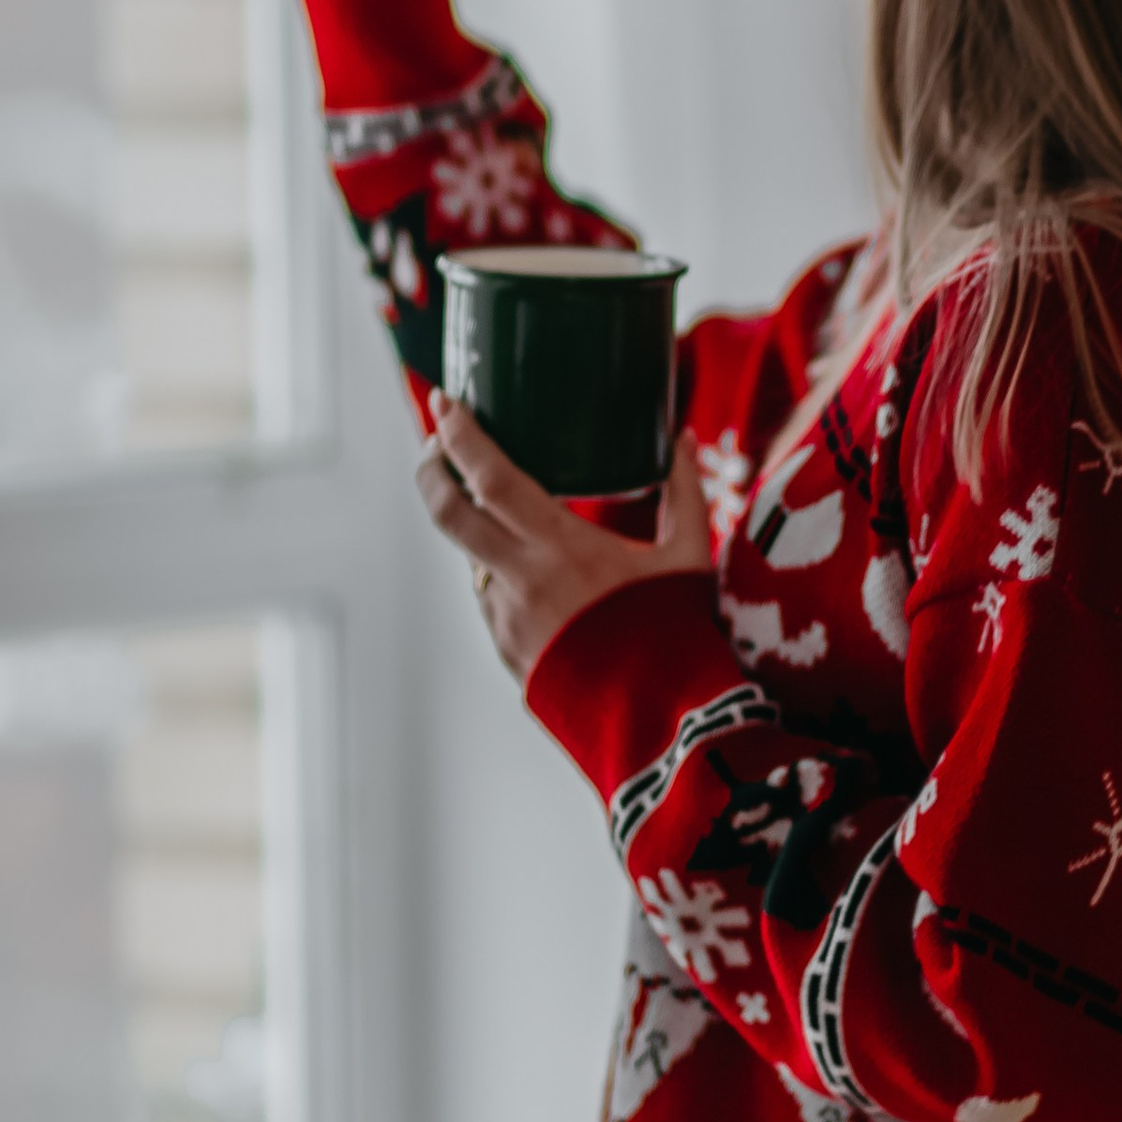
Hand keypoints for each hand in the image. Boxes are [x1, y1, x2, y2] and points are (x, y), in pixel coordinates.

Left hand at [419, 395, 714, 680]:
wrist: (659, 721)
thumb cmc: (679, 633)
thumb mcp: (690, 556)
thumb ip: (685, 492)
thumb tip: (684, 438)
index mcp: (561, 547)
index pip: (487, 477)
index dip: (457, 435)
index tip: (445, 400)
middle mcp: (520, 580)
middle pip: (447, 511)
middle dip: (431, 467)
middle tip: (437, 442)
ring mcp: (506, 619)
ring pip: (470, 556)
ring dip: (473, 526)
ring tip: (498, 507)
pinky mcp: (505, 651)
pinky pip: (491, 598)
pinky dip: (500, 573)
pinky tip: (531, 571)